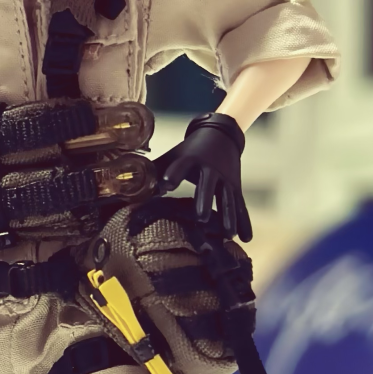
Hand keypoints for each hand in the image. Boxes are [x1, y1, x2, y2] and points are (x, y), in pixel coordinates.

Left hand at [155, 112, 252, 240]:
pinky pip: (241, 206)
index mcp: (191, 159)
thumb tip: (126, 185)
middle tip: (200, 218)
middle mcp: (210, 169)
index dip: (173, 174)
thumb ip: (153, 169)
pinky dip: (245, 222)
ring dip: (228, 217)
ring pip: (227, 199)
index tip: (165, 185)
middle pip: (207, 186)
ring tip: (228, 234)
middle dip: (204, 201)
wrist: (222, 135)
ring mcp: (226, 178)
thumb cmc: (189, 151)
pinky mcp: (236, 187)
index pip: (180, 166)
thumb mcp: (174, 155)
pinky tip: (247, 238)